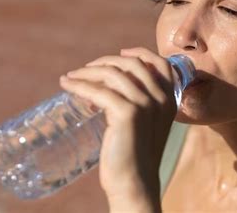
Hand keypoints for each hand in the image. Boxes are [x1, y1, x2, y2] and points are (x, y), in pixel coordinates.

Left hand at [59, 47, 176, 211]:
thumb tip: (108, 84)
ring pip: (113, 74)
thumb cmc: (135, 155)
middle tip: (86, 69)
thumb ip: (139, 103)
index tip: (121, 53)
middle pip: (132, 64)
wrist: (134, 183)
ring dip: (87, 71)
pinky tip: (67, 86)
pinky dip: (79, 85)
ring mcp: (146, 104)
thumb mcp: (146, 124)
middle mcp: (161, 99)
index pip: (161, 64)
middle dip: (106, 62)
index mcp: (169, 100)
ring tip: (71, 77)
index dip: (141, 53)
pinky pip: (98, 91)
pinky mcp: (128, 113)